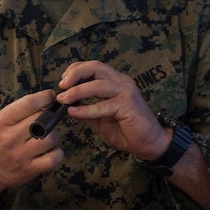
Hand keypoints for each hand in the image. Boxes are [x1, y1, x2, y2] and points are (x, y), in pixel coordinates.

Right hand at [0, 89, 62, 209]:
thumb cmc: (0, 139)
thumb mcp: (3, 120)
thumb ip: (23, 109)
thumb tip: (49, 98)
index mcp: (2, 121)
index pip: (29, 103)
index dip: (45, 97)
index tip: (50, 97)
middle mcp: (10, 138)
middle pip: (42, 120)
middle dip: (49, 117)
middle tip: (47, 120)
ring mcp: (20, 155)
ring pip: (50, 139)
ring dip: (53, 136)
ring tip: (47, 136)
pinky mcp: (30, 169)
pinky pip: (54, 159)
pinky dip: (57, 153)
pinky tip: (51, 151)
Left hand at [53, 61, 170, 161]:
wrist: (149, 143)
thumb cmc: (126, 129)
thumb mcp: (100, 118)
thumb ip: (85, 109)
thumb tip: (66, 105)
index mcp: (115, 81)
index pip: (93, 66)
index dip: (75, 70)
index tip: (62, 81)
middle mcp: (121, 82)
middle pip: (95, 67)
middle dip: (75, 73)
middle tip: (61, 85)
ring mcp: (126, 92)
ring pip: (97, 84)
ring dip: (77, 91)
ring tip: (63, 99)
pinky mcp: (128, 105)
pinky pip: (103, 105)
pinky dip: (86, 109)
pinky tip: (74, 112)